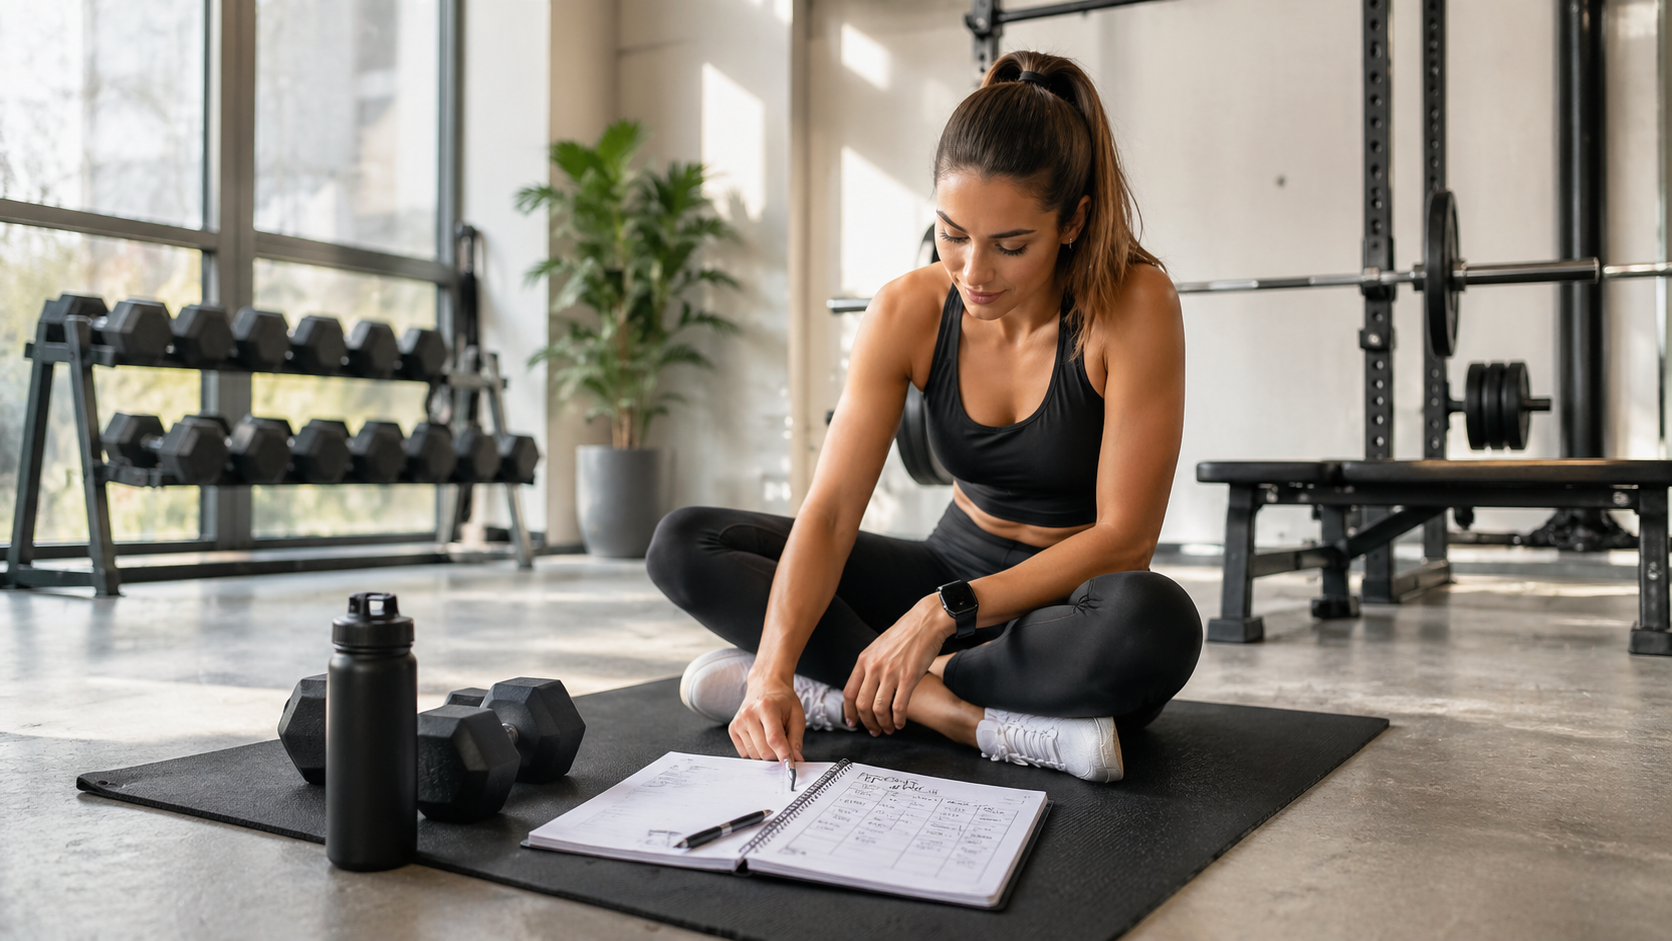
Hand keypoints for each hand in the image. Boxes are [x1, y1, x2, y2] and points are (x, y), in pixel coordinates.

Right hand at [729, 675, 805, 762]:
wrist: (765, 686)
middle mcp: (749, 714)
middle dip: (777, 756)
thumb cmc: (782, 700)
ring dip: (766, 753)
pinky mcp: (733, 729)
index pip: (774, 738)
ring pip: (754, 754)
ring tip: (771, 736)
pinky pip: (745, 753)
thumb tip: (795, 758)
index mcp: (766, 707)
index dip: (783, 755)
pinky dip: (756, 751)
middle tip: (785, 748)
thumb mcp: (796, 715)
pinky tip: (761, 738)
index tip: (791, 768)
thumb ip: (796, 738)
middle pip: (764, 750)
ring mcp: (738, 722)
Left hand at [843, 594, 955, 734]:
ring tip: (889, 729)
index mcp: (864, 660)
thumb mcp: (878, 647)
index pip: (849, 692)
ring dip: (883, 724)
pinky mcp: (908, 677)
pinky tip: (901, 723)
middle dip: (868, 722)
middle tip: (875, 730)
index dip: (849, 712)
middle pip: (862, 704)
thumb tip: (865, 684)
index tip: (853, 722)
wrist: (925, 622)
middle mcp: (874, 667)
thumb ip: (870, 665)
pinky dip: (898, 720)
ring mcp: (890, 673)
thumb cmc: (904, 634)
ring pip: (879, 709)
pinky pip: (899, 707)